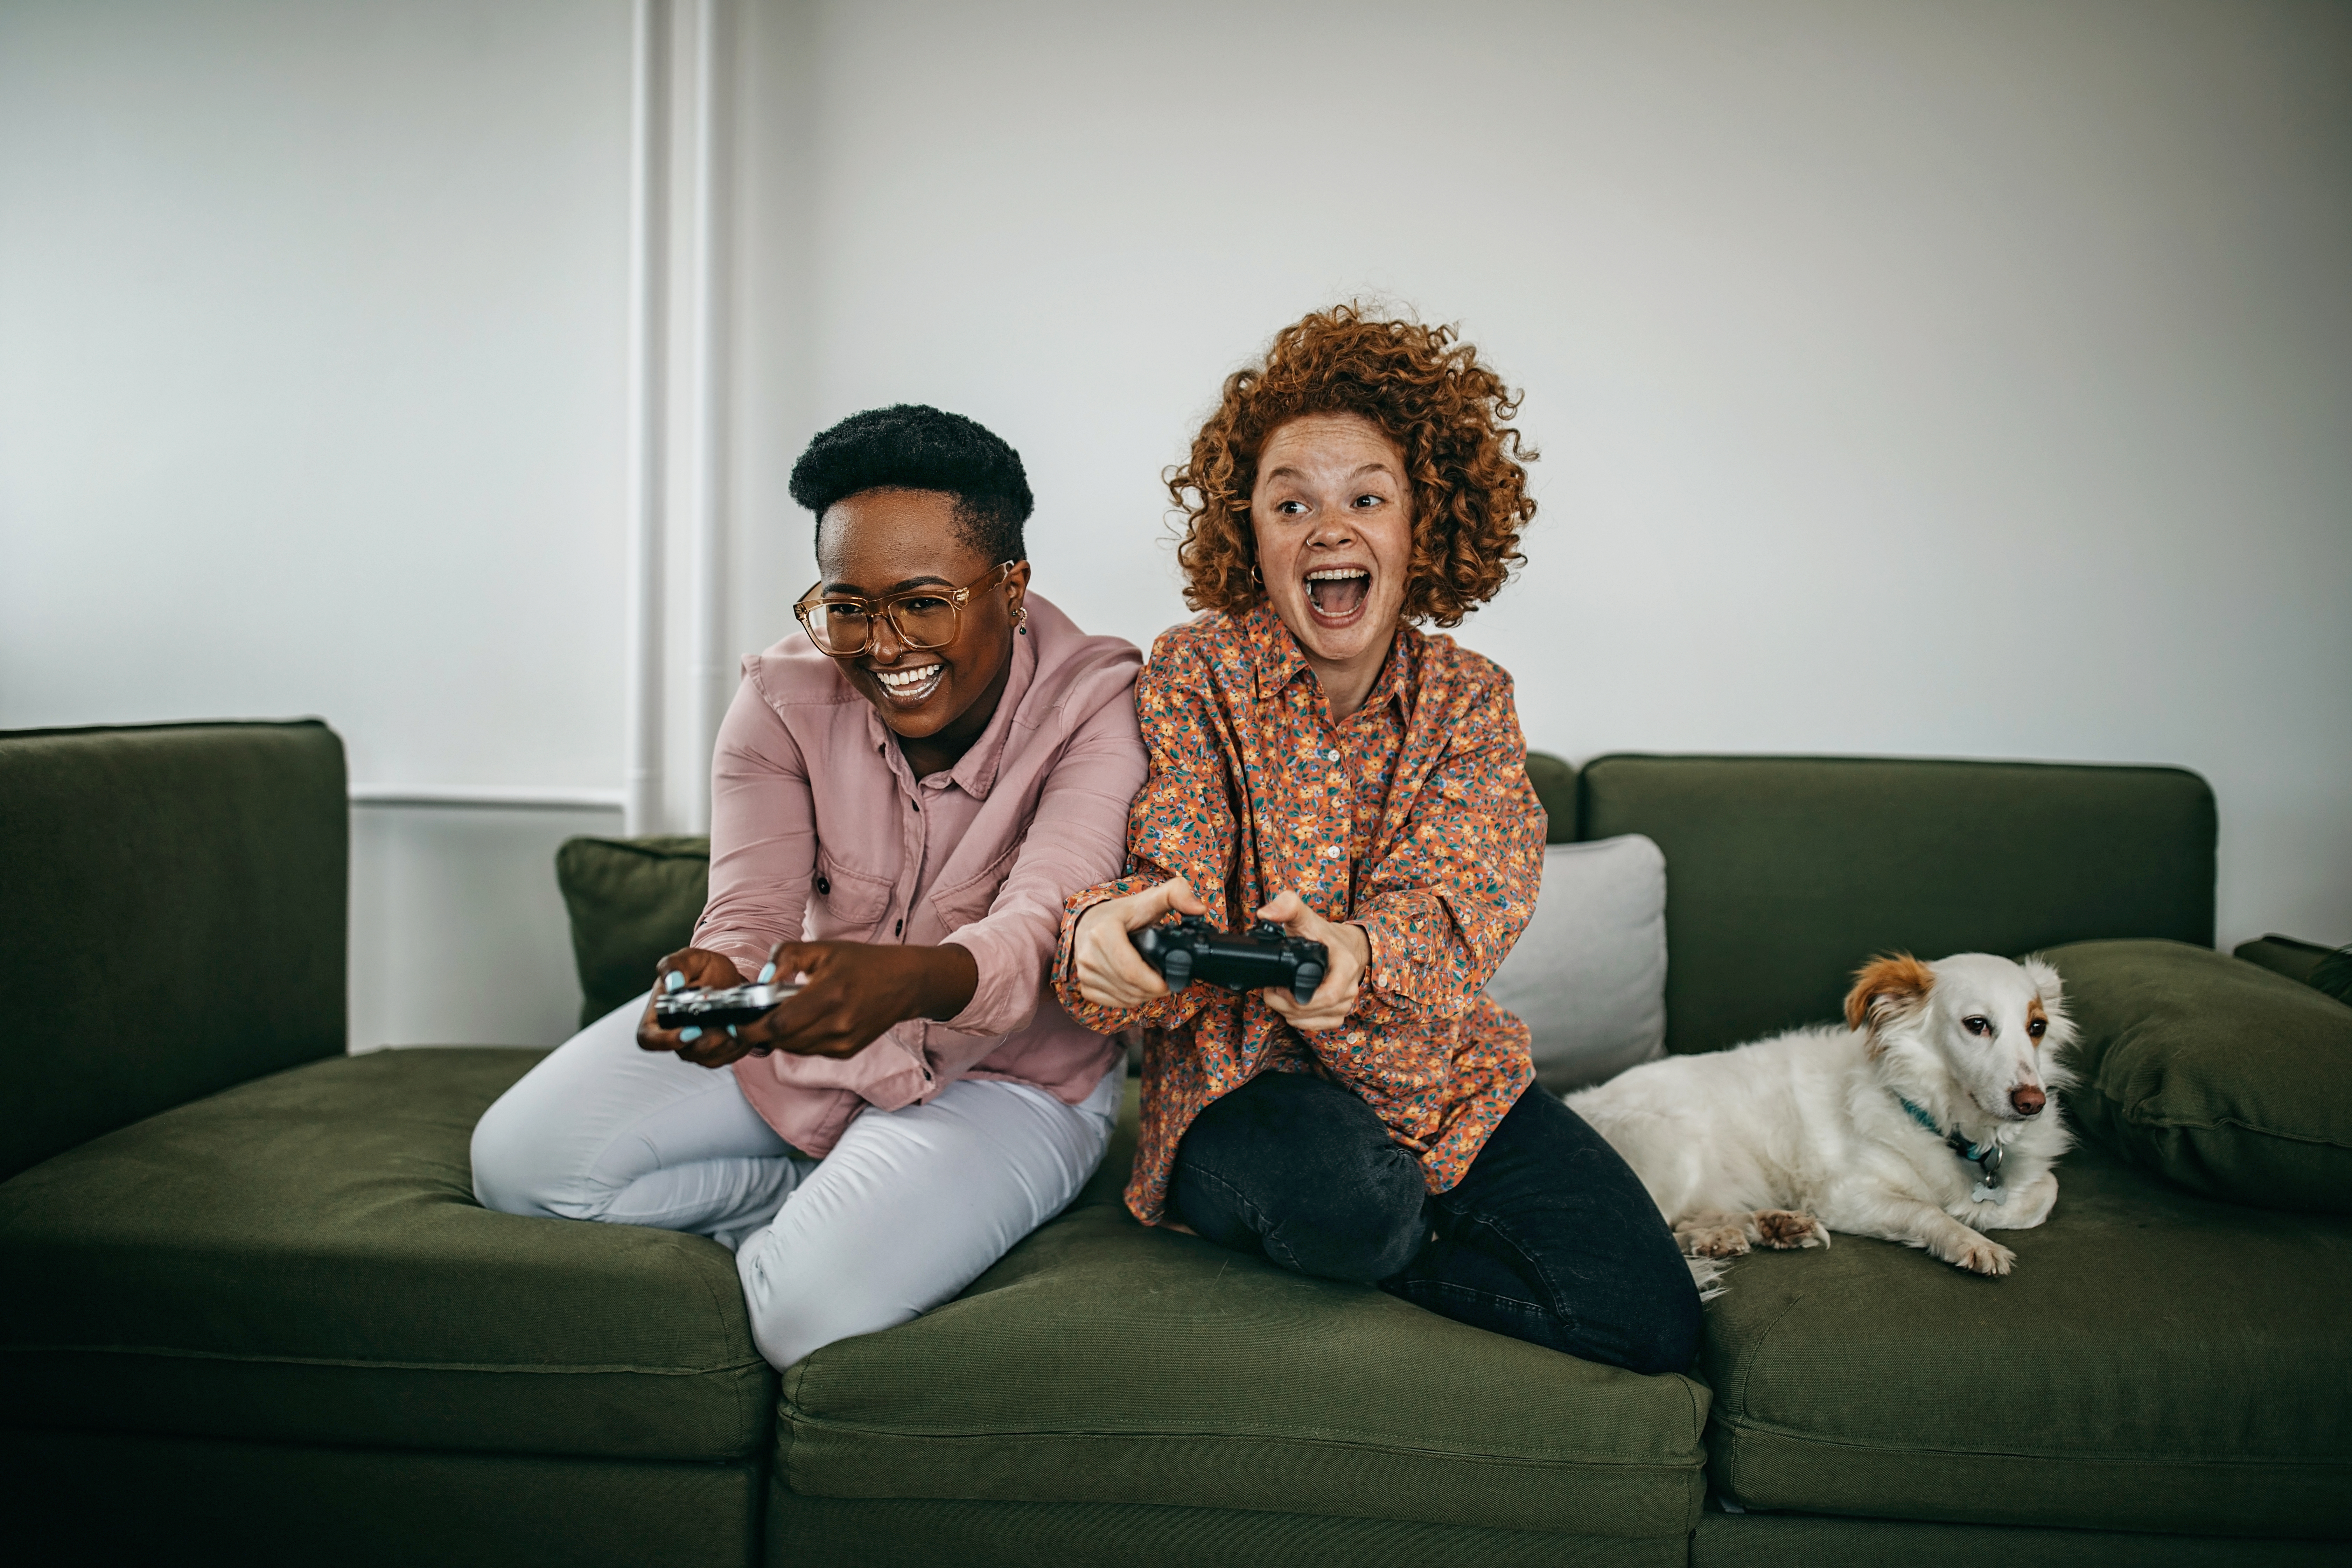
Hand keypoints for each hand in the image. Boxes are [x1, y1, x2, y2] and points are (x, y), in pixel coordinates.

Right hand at [638, 947, 750, 1067]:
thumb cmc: (701, 969)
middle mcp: (674, 1036)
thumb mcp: (689, 958)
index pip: (648, 1039)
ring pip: (708, 1055)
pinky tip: (741, 1025)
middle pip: (685, 1051)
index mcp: (658, 1016)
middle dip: (708, 1038)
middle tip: (725, 1021)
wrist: (727, 977)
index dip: (666, 1041)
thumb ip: (674, 965)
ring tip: (735, 1019)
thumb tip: (673, 982)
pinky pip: (727, 1056)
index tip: (692, 1029)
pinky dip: (737, 1042)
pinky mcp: (717, 1052)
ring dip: (725, 1039)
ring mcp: (695, 1047)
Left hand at [733, 940, 978, 1059]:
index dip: (751, 1027)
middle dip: (761, 1031)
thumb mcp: (822, 948)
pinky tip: (805, 1020)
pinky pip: (810, 1050)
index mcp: (829, 995)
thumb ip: (785, 958)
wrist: (904, 983)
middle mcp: (837, 1025)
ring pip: (794, 1048)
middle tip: (753, 1016)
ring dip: (780, 1036)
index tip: (736, 1021)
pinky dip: (799, 1039)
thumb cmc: (862, 962)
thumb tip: (760, 981)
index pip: (778, 1025)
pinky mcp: (847, 1051)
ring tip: (779, 1014)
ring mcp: (843, 1042)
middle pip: (782, 1041)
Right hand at [1071, 878, 1208, 1009]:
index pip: (1131, 971)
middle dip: (1154, 991)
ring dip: (1143, 996)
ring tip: (1154, 985)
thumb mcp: (1149, 899)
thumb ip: (1177, 894)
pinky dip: (1128, 1000)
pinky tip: (1137, 988)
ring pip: (1122, 998)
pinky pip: (1111, 1002)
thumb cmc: (1122, 913)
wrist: (1089, 920)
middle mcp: (1089, 954)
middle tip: (1168, 984)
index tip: (1171, 981)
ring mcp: (1084, 972)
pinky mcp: (1083, 984)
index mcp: (1103, 933)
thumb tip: (1198, 909)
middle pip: (1129, 987)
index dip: (1156, 983)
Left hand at [1255, 891, 1369, 1032]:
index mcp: (1346, 967)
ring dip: (1290, 1013)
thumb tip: (1266, 913)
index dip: (1298, 999)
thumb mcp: (1306, 917)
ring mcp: (1345, 1003)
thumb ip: (1287, 907)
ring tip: (1278, 996)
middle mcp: (1350, 988)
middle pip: (1316, 1010)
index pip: (1326, 996)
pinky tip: (1291, 1008)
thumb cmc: (1324, 935)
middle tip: (1270, 990)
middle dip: (1286, 1004)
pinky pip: (1319, 1026)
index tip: (1279, 987)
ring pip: (1314, 1020)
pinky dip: (1300, 1020)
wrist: (1344, 946)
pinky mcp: (1339, 1013)